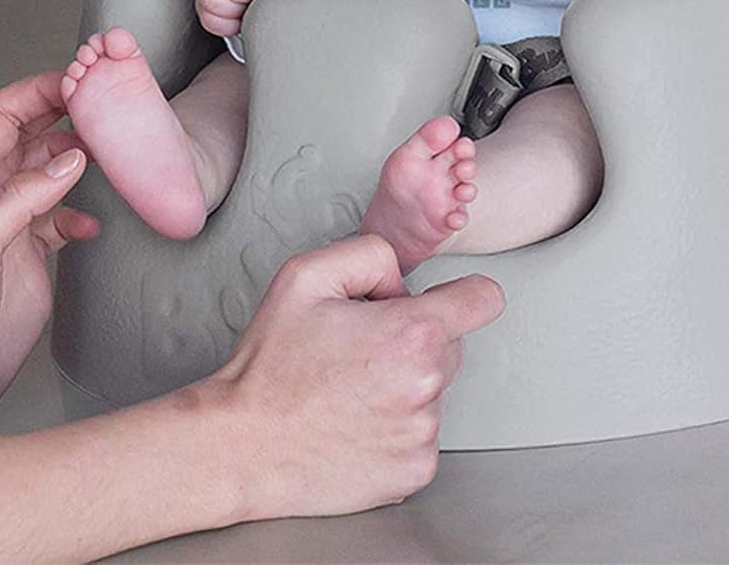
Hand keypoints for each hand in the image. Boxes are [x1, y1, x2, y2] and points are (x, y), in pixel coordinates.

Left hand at [0, 72, 98, 434]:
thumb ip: (21, 200)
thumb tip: (71, 159)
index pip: (4, 113)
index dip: (37, 90)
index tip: (78, 82)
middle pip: (33, 135)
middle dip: (67, 114)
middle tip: (107, 107)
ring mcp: (13, 229)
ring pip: (51, 174)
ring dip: (80, 161)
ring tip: (113, 157)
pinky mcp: (29, 261)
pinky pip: (61, 221)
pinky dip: (82, 214)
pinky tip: (95, 227)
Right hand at [205, 236, 503, 518]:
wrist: (245, 445)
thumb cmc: (272, 366)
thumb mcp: (305, 276)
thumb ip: (368, 254)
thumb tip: (401, 279)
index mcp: (409, 334)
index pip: (482, 300)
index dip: (465, 293)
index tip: (451, 300)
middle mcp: (427, 387)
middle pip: (452, 345)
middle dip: (415, 338)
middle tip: (359, 347)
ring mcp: (423, 436)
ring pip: (433, 391)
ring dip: (403, 384)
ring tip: (348, 389)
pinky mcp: (414, 474)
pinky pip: (420, 435)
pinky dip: (395, 427)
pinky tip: (353, 423)